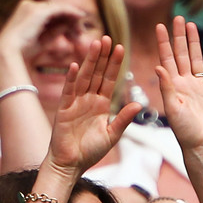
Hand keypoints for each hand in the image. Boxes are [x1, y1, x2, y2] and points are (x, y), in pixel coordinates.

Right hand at [0, 0, 86, 62]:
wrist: (9, 51)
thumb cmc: (23, 51)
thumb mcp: (42, 41)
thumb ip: (54, 32)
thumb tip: (67, 26)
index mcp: (27, 13)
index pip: (50, 15)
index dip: (64, 24)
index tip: (75, 35)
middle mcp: (29, 6)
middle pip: (56, 11)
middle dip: (70, 21)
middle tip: (81, 34)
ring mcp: (33, 6)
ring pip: (59, 9)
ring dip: (72, 19)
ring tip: (81, 31)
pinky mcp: (39, 10)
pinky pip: (60, 9)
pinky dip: (72, 12)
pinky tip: (81, 17)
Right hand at [44, 36, 140, 178]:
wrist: (71, 164)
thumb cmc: (90, 151)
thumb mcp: (112, 134)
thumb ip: (124, 119)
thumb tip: (138, 105)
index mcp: (101, 105)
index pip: (109, 80)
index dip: (114, 64)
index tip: (120, 47)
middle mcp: (88, 100)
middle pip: (96, 74)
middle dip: (102, 56)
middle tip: (108, 37)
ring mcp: (75, 103)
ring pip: (83, 77)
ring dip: (89, 61)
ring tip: (95, 44)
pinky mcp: (63, 110)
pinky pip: (68, 92)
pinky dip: (70, 79)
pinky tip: (74, 66)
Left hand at [155, 16, 202, 153]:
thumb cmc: (185, 132)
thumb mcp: (172, 109)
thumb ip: (166, 87)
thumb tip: (158, 65)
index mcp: (173, 86)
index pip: (167, 59)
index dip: (163, 43)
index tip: (159, 26)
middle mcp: (186, 84)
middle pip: (182, 55)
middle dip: (179, 37)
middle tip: (178, 18)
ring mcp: (202, 87)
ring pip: (197, 60)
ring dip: (195, 43)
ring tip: (192, 26)